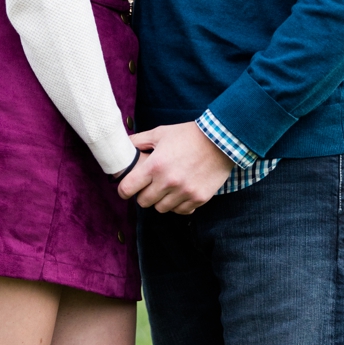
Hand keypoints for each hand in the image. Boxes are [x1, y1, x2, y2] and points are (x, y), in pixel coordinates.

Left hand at [116, 121, 234, 213]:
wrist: (220, 141)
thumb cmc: (187, 135)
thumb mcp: (160, 133)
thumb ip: (139, 141)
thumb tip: (124, 146)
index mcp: (155, 166)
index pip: (128, 188)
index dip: (123, 190)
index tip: (125, 189)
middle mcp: (168, 182)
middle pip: (144, 202)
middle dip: (143, 195)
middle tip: (148, 186)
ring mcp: (185, 192)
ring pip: (162, 209)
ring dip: (160, 200)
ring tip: (165, 188)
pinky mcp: (199, 199)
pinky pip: (181, 211)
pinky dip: (178, 205)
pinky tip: (179, 193)